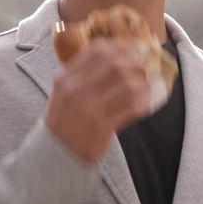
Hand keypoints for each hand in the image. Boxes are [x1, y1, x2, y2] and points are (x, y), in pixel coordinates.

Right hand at [44, 39, 151, 163]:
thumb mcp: (64, 94)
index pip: (96, 50)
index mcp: (65, 78)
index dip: (120, 47)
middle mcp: (75, 90)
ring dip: (142, 84)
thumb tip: (118, 58)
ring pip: (125, 83)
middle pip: (114, 63)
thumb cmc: (64, 122)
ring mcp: (88, 108)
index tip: (132, 53)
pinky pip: (130, 108)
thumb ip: (83, 75)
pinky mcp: (101, 127)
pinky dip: (142, 104)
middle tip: (144, 69)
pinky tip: (144, 105)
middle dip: (135, 63)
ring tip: (146, 87)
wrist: (55, 156)